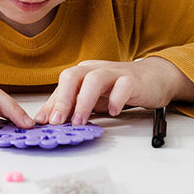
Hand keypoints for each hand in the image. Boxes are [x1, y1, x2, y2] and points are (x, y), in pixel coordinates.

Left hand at [34, 57, 193, 125]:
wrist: (153, 78)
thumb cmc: (118, 88)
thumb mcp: (91, 98)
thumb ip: (71, 106)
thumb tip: (47, 121)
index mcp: (82, 73)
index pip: (61, 86)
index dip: (50, 104)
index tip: (41, 124)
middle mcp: (95, 70)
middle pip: (72, 76)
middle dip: (63, 99)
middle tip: (58, 122)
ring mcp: (114, 73)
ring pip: (95, 79)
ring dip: (84, 101)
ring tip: (80, 122)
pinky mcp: (133, 80)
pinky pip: (123, 85)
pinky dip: (116, 98)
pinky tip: (113, 112)